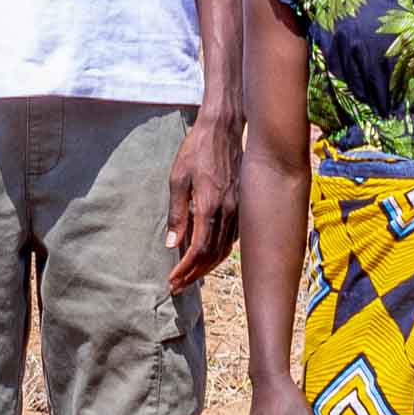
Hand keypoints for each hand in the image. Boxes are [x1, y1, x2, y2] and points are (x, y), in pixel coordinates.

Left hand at [162, 108, 239, 291]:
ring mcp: (238, 209)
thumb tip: (171, 243)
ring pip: (225, 249)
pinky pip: (232, 238)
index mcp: (209, 206)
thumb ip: (176, 213)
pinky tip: (208, 255)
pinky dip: (219, 252)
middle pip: (213, 256)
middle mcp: (227, 212)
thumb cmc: (197, 149)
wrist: (224, 128)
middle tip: (178, 286)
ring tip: (190, 276)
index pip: (198, 250)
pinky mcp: (242, 205)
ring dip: (207, 267)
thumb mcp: (178, 178)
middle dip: (194, 274)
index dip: (185, 269)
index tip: (172, 280)